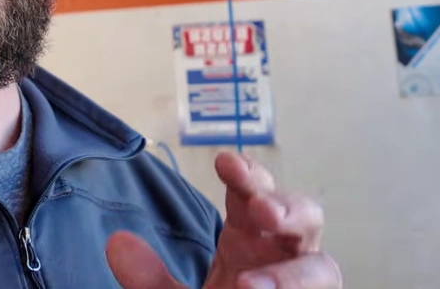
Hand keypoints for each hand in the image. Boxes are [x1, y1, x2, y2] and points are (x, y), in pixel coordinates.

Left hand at [106, 152, 340, 288]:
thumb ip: (147, 277)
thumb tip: (116, 243)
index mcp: (250, 236)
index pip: (253, 192)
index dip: (246, 174)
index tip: (225, 162)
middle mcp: (283, 255)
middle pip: (303, 215)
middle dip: (288, 206)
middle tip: (263, 209)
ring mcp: (302, 284)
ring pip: (324, 267)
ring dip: (298, 274)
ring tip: (257, 284)